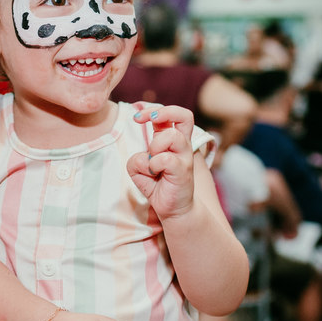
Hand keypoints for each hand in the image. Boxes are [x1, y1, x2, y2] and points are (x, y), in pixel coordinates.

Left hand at [126, 106, 197, 220]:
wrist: (173, 209)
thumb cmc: (157, 185)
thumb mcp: (140, 167)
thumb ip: (137, 156)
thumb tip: (144, 155)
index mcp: (173, 140)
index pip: (170, 115)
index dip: (153, 111)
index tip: (137, 118)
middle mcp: (182, 145)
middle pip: (184, 115)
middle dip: (162, 113)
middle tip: (148, 121)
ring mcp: (185, 157)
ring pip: (171, 136)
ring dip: (154, 146)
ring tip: (152, 163)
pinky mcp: (183, 171)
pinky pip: (164, 159)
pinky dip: (153, 165)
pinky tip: (155, 174)